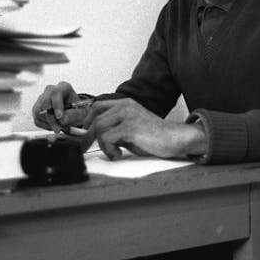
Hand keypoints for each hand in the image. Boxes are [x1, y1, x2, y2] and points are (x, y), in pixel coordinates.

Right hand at [32, 81, 88, 133]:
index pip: (55, 93)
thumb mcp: (81, 112)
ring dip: (49, 124)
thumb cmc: (77, 110)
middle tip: (58, 129)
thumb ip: (73, 115)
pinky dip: (45, 126)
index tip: (59, 117)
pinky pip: (37, 119)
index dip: (56, 105)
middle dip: (51, 119)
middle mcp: (50, 90)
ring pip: (39, 112)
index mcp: (63, 87)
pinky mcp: (36, 108)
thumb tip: (63, 120)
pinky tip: (54, 126)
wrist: (73, 112)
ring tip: (59, 127)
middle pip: (45, 103)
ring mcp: (41, 99)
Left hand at [84, 98, 205, 159]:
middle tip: (85, 148)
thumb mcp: (131, 129)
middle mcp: (125, 106)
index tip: (84, 133)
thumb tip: (96, 137)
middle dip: (88, 135)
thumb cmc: (154, 137)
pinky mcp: (130, 127)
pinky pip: (107, 138)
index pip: (97, 106)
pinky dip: (108, 150)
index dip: (87, 120)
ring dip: (101, 144)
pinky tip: (118, 155)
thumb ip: (115, 128)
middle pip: (96, 118)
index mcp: (125, 104)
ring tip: (113, 153)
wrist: (175, 139)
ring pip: (99, 128)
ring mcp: (128, 115)